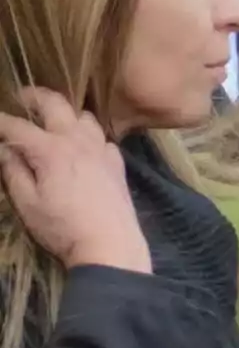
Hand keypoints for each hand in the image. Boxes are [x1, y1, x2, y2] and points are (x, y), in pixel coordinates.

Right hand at [0, 90, 150, 272]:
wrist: (112, 250)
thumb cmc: (64, 229)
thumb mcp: (27, 203)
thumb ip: (13, 171)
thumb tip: (4, 149)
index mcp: (50, 150)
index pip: (17, 126)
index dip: (0, 122)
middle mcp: (78, 142)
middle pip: (56, 104)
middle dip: (35, 96)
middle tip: (23, 99)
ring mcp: (102, 152)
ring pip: (85, 118)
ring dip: (68, 114)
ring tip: (56, 122)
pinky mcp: (118, 167)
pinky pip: (104, 140)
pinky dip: (91, 136)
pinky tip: (85, 147)